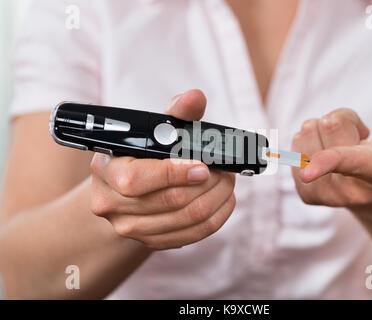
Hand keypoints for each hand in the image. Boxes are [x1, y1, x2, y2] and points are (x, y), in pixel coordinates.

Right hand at [90, 90, 235, 249]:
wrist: (124, 190)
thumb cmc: (142, 154)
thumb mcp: (152, 130)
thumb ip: (175, 114)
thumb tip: (195, 97)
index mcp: (107, 169)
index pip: (136, 180)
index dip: (174, 173)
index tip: (204, 166)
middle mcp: (111, 203)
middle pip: (170, 201)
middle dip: (208, 184)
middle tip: (226, 170)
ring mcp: (129, 227)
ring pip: (186, 220)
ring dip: (217, 199)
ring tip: (227, 182)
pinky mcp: (150, 241)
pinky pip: (192, 235)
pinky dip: (216, 217)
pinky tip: (223, 201)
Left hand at [291, 108, 371, 208]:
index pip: (349, 162)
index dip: (326, 162)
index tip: (308, 172)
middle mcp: (347, 191)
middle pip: (327, 124)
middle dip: (342, 121)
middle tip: (357, 138)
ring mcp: (323, 195)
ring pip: (307, 130)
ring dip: (324, 131)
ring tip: (343, 146)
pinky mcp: (305, 194)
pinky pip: (295, 143)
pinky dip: (311, 142)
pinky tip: (328, 155)